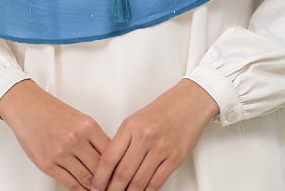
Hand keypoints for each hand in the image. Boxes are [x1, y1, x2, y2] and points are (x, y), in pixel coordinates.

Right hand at [0, 79, 110, 190]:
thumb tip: (108, 159)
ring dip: (94, 188)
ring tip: (99, 190)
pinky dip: (79, 190)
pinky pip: (69, 183)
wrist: (27, 107)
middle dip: (107, 180)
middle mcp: (76, 139)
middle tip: (111, 186)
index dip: (117, 167)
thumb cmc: (53, 112)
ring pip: (86, 179)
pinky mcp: (48, 164)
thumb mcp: (80, 119)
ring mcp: (61, 153)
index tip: (119, 174)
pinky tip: (84, 190)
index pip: (110, 153)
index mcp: (88, 125)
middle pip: (100, 169)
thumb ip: (94, 138)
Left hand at [91, 78, 218, 190]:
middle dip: (111, 190)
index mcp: (130, 126)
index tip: (95, 187)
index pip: (109, 158)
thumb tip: (111, 166)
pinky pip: (156, 182)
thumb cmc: (162, 110)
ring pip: (138, 181)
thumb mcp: (136, 119)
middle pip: (122, 173)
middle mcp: (144, 137)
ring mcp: (160, 148)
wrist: (190, 102)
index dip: (100, 178)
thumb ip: (123, 140)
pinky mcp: (175, 158)